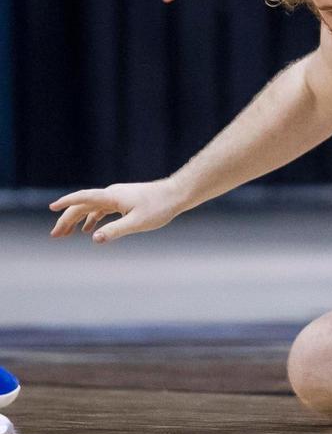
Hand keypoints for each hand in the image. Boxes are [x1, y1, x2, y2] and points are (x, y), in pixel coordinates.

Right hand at [49, 179, 184, 243]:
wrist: (177, 194)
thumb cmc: (159, 208)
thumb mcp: (137, 223)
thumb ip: (115, 230)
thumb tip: (94, 238)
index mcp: (111, 197)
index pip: (83, 198)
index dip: (66, 203)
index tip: (52, 208)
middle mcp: (112, 194)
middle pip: (83, 205)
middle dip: (67, 219)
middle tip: (55, 235)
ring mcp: (118, 197)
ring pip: (91, 207)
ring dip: (78, 220)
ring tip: (67, 234)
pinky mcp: (125, 200)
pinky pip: (102, 209)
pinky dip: (92, 218)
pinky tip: (90, 229)